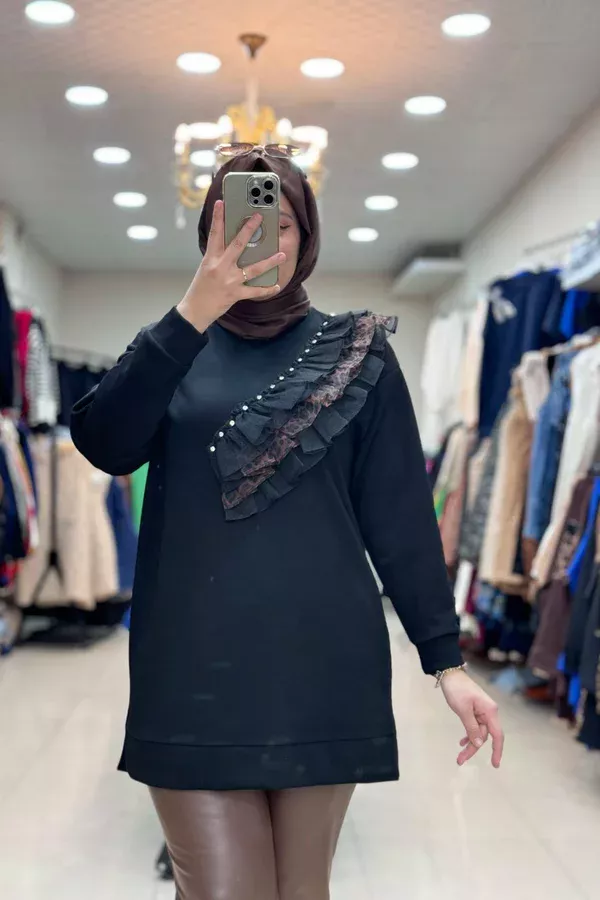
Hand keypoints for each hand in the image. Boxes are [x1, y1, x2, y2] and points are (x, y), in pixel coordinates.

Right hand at [177, 200, 284, 332]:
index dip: (217, 218)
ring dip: (269, 262)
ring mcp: (229, 281)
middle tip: (259, 218)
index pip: (214, 234)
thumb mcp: (206, 268)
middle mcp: (220, 267)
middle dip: (249, 229)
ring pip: (253, 269)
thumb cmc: (200, 288)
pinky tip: (277, 285)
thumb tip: (236, 246)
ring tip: (281, 255)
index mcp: (210, 259)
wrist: (195, 310)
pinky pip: (255, 291)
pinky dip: (267, 289)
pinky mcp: (235, 294)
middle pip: (237, 245)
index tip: (221, 203)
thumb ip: (219, 257)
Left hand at [441, 669, 503, 767]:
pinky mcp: (475, 711)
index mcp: (490, 711)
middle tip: (460, 760)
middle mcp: (489, 713)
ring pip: (478, 733)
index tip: (495, 765)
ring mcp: (482, 712)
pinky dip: (468, 734)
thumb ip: (472, 728)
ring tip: (459, 755)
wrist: (450, 674)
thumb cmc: (457, 690)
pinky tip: (461, 742)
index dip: (497, 751)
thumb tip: (480, 743)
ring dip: (470, 743)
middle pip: (485, 736)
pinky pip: (474, 727)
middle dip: (473, 749)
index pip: (497, 735)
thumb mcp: (463, 710)